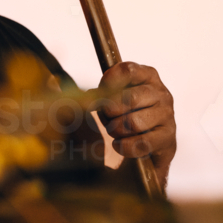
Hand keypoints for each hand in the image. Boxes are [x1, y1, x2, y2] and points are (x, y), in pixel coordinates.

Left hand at [97, 62, 175, 190]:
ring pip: (133, 122)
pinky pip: (141, 142)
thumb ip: (90, 90)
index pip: (127, 70)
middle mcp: (161, 93)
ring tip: (114, 132)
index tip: (98, 94)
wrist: (145, 151)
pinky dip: (125, 147)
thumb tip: (53, 84)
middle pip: (128, 98)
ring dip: (117, 130)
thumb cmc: (123, 118)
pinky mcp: (169, 138)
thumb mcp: (108, 99)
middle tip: (105, 119)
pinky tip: (119, 146)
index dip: (108, 83)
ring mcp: (167, 116)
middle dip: (109, 112)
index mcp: (147, 76)